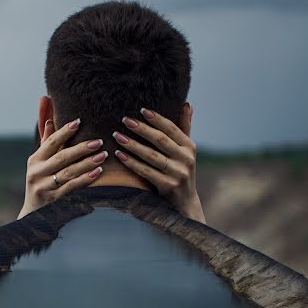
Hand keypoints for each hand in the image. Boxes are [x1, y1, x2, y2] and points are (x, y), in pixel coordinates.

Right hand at [17, 118, 107, 218]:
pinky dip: (85, 179)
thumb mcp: (40, 163)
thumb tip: (50, 119)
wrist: (33, 212)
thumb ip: (46, 142)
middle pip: (62, 157)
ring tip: (103, 155)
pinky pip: (72, 187)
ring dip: (87, 163)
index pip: (51, 142)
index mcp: (35, 160)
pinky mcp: (53, 199)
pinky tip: (97, 172)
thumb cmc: (41, 181)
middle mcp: (37, 172)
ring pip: (69, 172)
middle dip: (82, 148)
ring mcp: (45, 187)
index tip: (79, 121)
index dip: (64, 131)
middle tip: (99, 141)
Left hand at [112, 106, 205, 223]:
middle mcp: (186, 159)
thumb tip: (187, 104)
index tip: (141, 110)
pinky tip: (120, 155)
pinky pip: (146, 172)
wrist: (185, 204)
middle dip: (141, 129)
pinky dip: (132, 163)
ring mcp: (177, 173)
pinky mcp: (168, 186)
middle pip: (160, 140)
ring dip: (133, 145)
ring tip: (117, 136)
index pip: (172, 129)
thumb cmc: (180, 172)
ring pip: (151, 156)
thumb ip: (184, 128)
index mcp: (190, 147)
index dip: (157, 119)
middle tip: (124, 119)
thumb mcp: (186, 152)